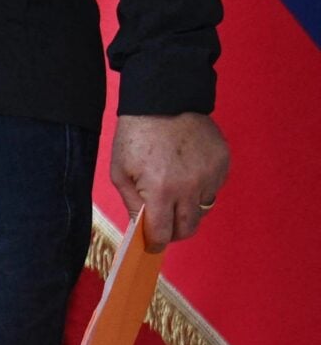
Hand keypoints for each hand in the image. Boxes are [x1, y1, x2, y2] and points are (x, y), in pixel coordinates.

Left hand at [112, 111, 228, 246]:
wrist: (164, 100)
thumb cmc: (136, 135)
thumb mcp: (121, 170)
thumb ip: (132, 202)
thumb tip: (141, 226)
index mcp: (162, 191)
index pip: (164, 232)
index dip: (156, 242)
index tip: (153, 244)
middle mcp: (191, 188)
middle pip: (189, 227)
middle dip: (174, 231)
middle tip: (164, 224)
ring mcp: (211, 176)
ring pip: (203, 209)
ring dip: (188, 207)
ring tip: (174, 189)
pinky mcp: (223, 164)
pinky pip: (214, 188)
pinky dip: (201, 188)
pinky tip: (187, 172)